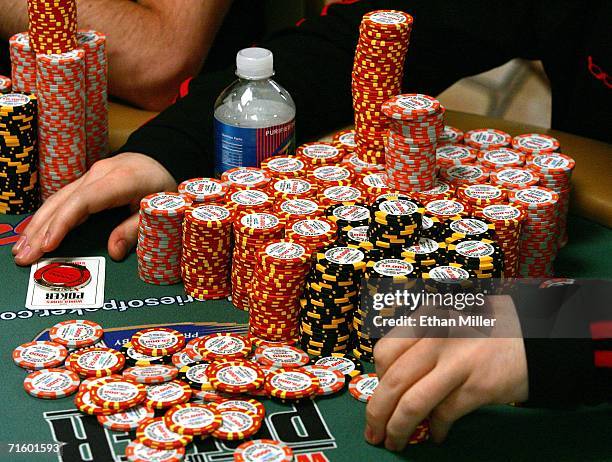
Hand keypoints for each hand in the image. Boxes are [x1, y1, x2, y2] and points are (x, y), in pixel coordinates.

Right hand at [12, 153, 176, 264]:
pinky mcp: (87, 181)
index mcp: (120, 180)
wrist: (161, 159)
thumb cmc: (162, 186)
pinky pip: (64, 199)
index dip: (63, 223)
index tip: (48, 245)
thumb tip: (113, 252)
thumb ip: (136, 230)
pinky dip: (47, 217)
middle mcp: (99, 174)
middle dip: (41, 230)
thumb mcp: (158, 210)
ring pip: (58, 199)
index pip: (83, 201)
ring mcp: (91, 175)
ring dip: (38, 224)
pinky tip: (34, 232)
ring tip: (20, 249)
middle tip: (23, 256)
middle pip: (63, 201)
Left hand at [365, 295, 528, 450]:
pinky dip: (436, 429)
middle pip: (394, 381)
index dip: (378, 380)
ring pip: (413, 403)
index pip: (385, 351)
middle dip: (378, 412)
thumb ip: (422, 343)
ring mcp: (458, 361)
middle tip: (374, 432)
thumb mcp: (448, 322)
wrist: (538, 335)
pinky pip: (445, 414)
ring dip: (399, 428)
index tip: (379, 397)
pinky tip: (437, 436)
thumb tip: (394, 381)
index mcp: (426, 318)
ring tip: (396, 442)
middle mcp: (437, 336)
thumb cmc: (487, 330)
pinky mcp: (479, 385)